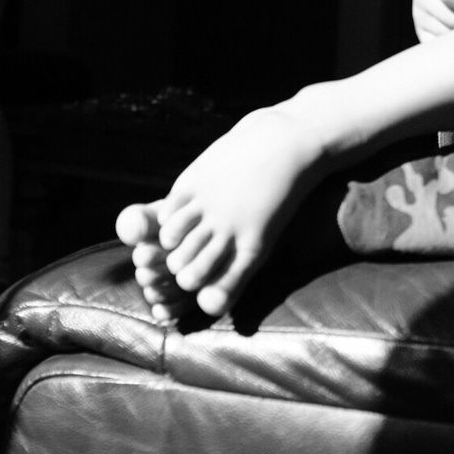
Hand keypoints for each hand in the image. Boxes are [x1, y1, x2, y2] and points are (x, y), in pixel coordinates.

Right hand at [151, 106, 329, 315]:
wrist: (285, 145)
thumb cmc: (278, 197)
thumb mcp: (266, 237)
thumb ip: (237, 272)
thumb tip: (208, 308)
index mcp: (253, 249)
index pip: (214, 290)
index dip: (201, 292)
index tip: (198, 285)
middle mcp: (229, 230)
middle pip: (187, 272)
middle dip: (181, 272)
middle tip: (179, 264)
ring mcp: (210, 204)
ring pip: (172, 243)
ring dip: (170, 245)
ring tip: (176, 241)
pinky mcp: (196, 180)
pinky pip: (168, 213)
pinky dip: (168, 219)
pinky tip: (177, 215)